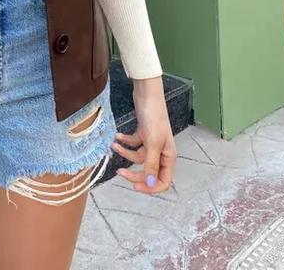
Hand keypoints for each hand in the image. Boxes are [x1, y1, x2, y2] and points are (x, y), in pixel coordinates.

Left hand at [110, 77, 176, 193]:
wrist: (147, 94)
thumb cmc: (154, 117)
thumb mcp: (153, 143)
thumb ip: (151, 165)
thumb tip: (149, 184)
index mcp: (168, 157)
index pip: (163, 181)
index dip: (150, 188)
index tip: (135, 187)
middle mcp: (161, 152)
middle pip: (148, 173)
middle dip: (134, 173)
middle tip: (120, 173)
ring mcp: (152, 143)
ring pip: (138, 158)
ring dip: (125, 153)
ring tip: (115, 146)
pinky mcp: (143, 134)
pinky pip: (133, 145)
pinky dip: (125, 142)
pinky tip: (117, 137)